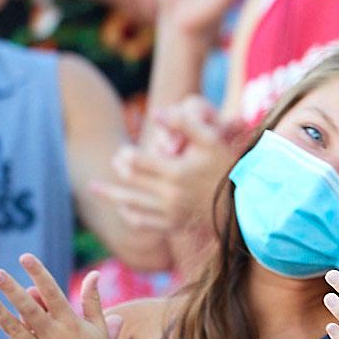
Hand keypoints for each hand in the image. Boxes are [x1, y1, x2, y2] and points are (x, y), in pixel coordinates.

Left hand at [0, 255, 116, 338]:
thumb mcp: (98, 329)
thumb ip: (93, 300)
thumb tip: (94, 273)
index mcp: (71, 324)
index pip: (53, 294)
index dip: (39, 275)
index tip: (25, 257)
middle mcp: (54, 337)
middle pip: (30, 310)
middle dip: (13, 291)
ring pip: (15, 331)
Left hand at [92, 101, 234, 231]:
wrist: (245, 203)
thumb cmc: (229, 167)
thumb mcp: (212, 140)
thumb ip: (185, 123)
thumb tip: (155, 113)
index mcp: (176, 172)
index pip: (137, 161)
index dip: (126, 154)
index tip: (124, 151)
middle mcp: (169, 195)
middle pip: (130, 181)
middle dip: (118, 169)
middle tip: (114, 162)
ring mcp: (171, 213)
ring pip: (131, 204)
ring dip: (110, 195)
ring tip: (93, 188)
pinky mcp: (175, 226)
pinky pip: (144, 223)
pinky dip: (129, 215)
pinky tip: (122, 208)